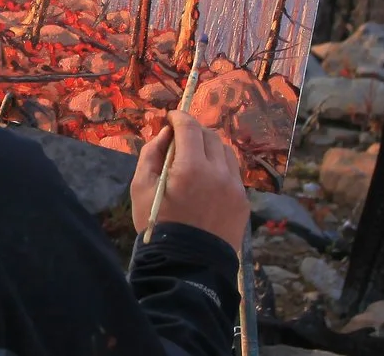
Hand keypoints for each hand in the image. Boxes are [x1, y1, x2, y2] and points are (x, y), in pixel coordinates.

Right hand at [129, 110, 251, 249]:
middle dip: (193, 131)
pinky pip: (233, 173)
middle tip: (179, 139)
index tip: (171, 118)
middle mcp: (218, 173)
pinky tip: (207, 179)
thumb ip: (150, 155)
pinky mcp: (243, 202)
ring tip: (195, 158)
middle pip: (210, 136)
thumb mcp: (140, 189)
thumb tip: (164, 135)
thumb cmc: (159, 226)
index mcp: (191, 168)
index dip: (179, 117)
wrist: (188, 267)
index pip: (189, 127)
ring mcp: (235, 188)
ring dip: (209, 148)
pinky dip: (220, 167)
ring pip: (225, 152)